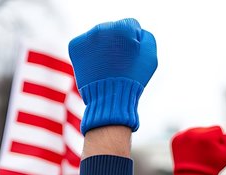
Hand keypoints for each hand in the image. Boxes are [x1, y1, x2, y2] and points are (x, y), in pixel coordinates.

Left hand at [69, 18, 156, 132]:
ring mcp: (87, 37)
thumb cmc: (133, 78)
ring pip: (99, 36)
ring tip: (108, 66)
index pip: (131, 26)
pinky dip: (91, 54)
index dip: (135, 43)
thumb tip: (136, 31)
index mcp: (123, 28)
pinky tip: (97, 66)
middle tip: (121, 63)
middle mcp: (102, 28)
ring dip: (104, 47)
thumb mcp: (151, 57)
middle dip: (118, 43)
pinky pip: (85, 44)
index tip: (133, 56)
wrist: (110, 98)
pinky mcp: (75, 46)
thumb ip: (146, 36)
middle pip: (114, 30)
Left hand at [171, 126, 225, 174]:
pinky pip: (186, 135)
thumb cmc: (212, 167)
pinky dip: (189, 142)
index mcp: (206, 135)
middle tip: (205, 154)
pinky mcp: (175, 139)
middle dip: (208, 139)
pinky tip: (191, 152)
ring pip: (196, 131)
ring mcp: (182, 136)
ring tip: (198, 153)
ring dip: (199, 140)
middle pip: (206, 129)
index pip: (217, 129)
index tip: (214, 151)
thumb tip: (222, 133)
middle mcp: (193, 132)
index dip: (218, 141)